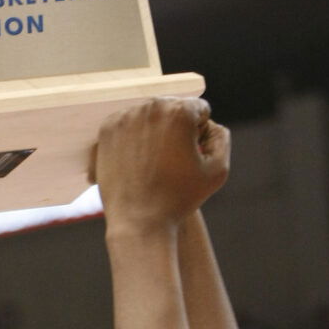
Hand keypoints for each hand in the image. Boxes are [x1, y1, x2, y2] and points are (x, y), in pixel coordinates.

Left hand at [93, 98, 229, 232]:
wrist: (139, 221)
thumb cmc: (180, 198)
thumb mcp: (217, 170)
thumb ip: (221, 137)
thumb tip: (208, 122)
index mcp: (180, 111)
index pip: (199, 109)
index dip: (200, 132)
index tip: (191, 155)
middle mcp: (151, 107)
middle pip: (173, 107)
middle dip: (177, 128)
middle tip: (173, 160)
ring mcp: (125, 116)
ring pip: (149, 114)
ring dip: (155, 131)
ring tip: (155, 162)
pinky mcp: (107, 129)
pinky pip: (128, 123)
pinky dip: (134, 137)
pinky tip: (139, 161)